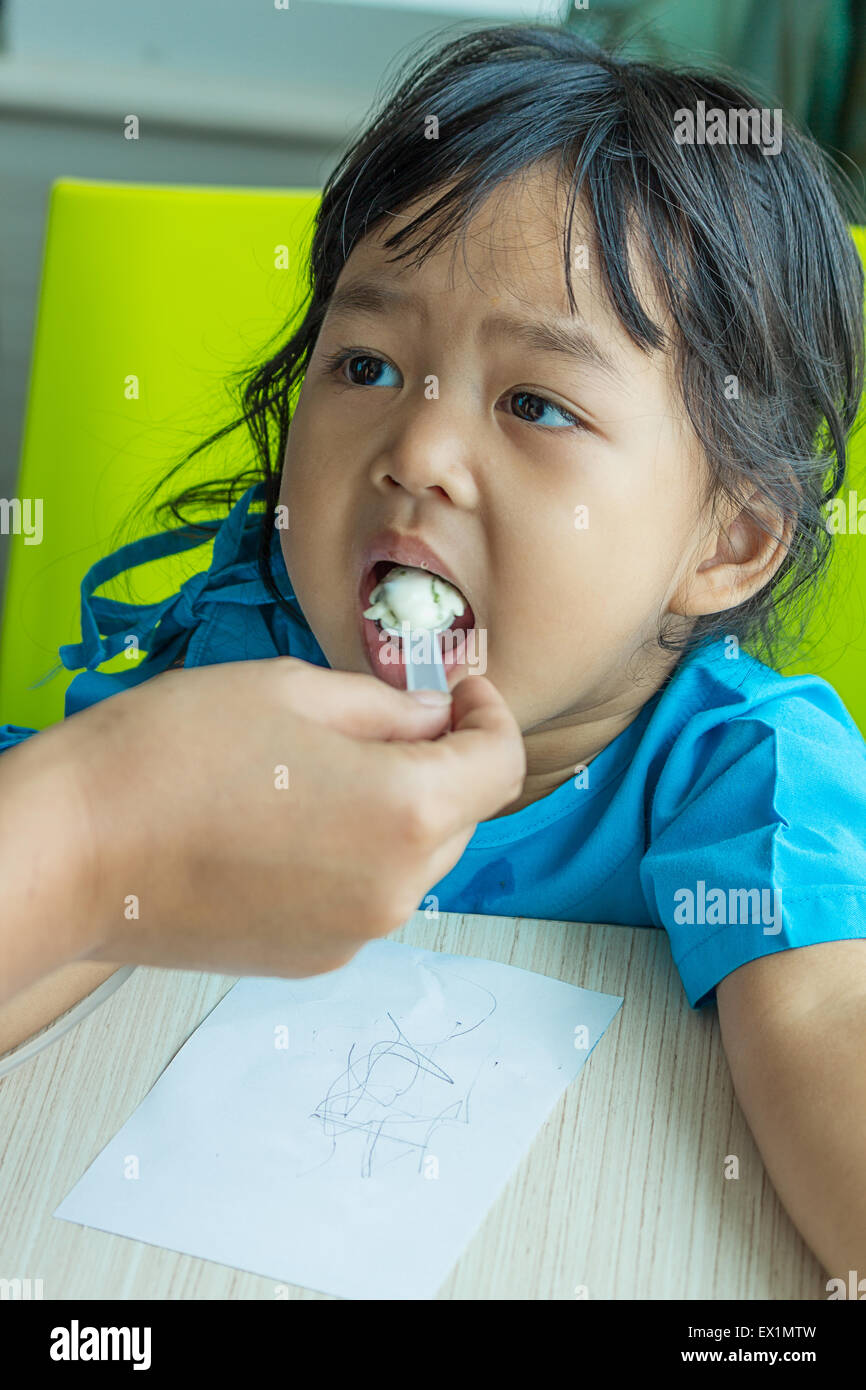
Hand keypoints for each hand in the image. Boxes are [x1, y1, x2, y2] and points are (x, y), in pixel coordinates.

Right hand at [66, 657, 524, 978]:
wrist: (73, 851)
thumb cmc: (170, 755)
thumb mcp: (291, 690)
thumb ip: (386, 706)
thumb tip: (433, 717)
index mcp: (408, 812)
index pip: (498, 765)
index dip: (490, 717)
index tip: (462, 694)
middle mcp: (397, 889)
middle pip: (461, 816)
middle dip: (439, 763)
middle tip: (382, 720)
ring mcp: (356, 935)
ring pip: (414, 860)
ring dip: (395, 813)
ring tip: (316, 772)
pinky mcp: (313, 960)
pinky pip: (366, 896)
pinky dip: (353, 857)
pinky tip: (287, 823)